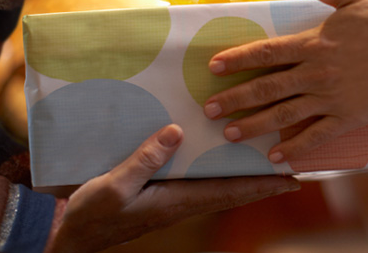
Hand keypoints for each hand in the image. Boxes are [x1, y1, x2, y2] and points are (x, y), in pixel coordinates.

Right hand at [45, 124, 299, 251]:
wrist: (74, 236)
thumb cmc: (94, 215)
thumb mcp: (116, 186)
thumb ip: (146, 159)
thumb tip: (177, 132)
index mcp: (178, 202)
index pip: (230, 192)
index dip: (263, 185)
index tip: (293, 179)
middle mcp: (182, 201)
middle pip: (232, 188)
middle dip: (262, 178)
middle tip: (291, 163)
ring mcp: (172, 197)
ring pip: (217, 183)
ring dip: (241, 171)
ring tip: (263, 154)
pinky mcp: (159, 192)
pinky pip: (196, 178)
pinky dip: (214, 167)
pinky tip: (216, 153)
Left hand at [203, 0, 367, 162]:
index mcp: (314, 42)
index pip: (266, 52)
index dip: (238, 59)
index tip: (214, 68)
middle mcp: (317, 73)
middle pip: (267, 87)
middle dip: (235, 99)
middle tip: (209, 109)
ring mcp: (332, 98)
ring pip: (285, 114)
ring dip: (255, 125)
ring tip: (230, 134)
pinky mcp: (350, 117)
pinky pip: (317, 136)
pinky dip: (295, 147)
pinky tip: (276, 157)